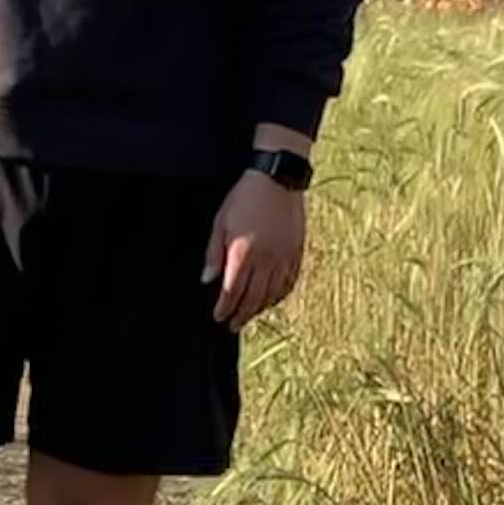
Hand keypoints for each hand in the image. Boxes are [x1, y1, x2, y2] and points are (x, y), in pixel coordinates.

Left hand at [204, 168, 307, 329]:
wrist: (277, 179)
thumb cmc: (244, 197)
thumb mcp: (220, 222)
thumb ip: (213, 253)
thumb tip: (207, 280)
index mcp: (243, 253)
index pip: (233, 291)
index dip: (225, 308)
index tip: (218, 317)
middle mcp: (265, 260)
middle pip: (253, 298)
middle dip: (241, 315)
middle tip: (232, 325)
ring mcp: (284, 257)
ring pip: (272, 293)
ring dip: (260, 308)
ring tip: (250, 315)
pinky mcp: (296, 252)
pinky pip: (290, 281)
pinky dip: (280, 295)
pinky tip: (272, 299)